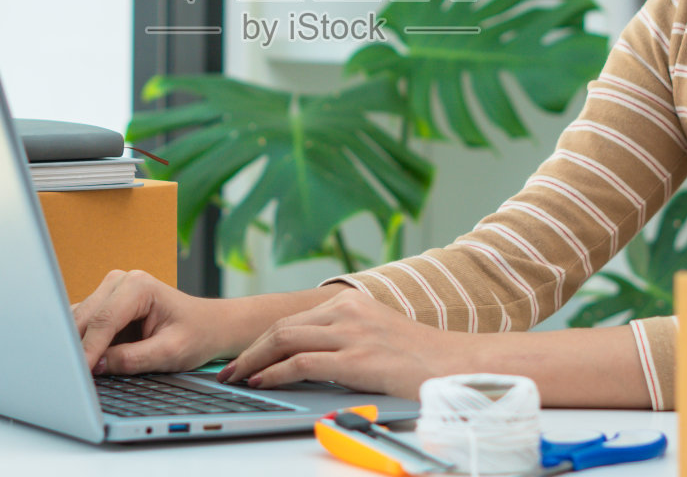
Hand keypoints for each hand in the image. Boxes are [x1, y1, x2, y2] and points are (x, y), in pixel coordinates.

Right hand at [73, 270, 228, 375]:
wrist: (210, 325)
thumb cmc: (197, 334)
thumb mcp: (170, 352)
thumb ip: (132, 359)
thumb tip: (97, 367)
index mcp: (138, 286)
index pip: (103, 321)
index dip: (88, 350)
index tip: (79, 375)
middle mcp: (120, 282)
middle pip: (85, 319)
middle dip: (76, 348)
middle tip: (70, 380)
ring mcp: (110, 291)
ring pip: (79, 321)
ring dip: (75, 346)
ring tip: (74, 373)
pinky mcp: (105, 305)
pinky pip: (85, 325)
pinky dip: (81, 344)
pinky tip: (82, 363)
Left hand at [218, 288, 466, 398]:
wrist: (457, 365)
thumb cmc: (420, 359)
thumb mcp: (377, 336)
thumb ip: (346, 338)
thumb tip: (309, 357)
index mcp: (351, 303)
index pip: (293, 318)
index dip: (263, 339)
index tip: (245, 356)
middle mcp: (348, 312)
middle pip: (282, 326)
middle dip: (250, 350)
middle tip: (229, 369)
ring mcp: (352, 334)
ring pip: (285, 340)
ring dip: (254, 361)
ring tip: (236, 378)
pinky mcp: (358, 359)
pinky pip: (302, 362)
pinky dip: (274, 372)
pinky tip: (261, 382)